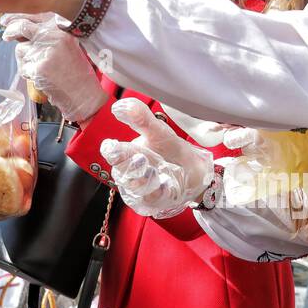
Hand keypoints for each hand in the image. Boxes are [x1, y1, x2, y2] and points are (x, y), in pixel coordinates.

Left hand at [1, 13, 108, 123]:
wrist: (84, 94)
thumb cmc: (77, 73)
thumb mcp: (68, 47)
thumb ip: (48, 37)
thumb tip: (20, 30)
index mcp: (62, 30)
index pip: (34, 17)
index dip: (18, 18)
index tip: (7, 21)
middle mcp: (53, 37)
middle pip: (22, 28)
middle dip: (11, 31)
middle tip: (6, 36)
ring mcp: (44, 52)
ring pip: (20, 50)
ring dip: (25, 60)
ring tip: (41, 69)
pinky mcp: (38, 68)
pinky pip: (23, 68)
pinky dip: (29, 74)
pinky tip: (43, 78)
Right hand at [98, 99, 214, 218]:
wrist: (195, 170)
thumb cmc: (170, 150)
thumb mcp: (158, 131)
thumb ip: (140, 118)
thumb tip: (118, 105)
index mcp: (127, 154)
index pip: (113, 153)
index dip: (111, 151)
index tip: (112, 146)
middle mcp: (130, 173)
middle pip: (122, 172)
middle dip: (129, 166)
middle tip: (139, 158)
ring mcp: (141, 189)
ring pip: (136, 187)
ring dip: (144, 180)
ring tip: (153, 171)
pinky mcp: (154, 202)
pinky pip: (152, 199)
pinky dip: (158, 192)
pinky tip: (165, 184)